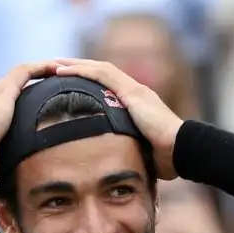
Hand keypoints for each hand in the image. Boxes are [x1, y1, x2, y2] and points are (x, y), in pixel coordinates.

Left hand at [54, 58, 184, 178]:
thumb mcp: (141, 151)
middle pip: (101, 73)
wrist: (181, 149)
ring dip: (74, 66)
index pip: (108, 87)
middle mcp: (135, 92)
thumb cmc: (166, 157)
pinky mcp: (131, 92)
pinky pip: (101, 74)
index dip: (88, 82)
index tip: (69, 83)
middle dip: (78, 69)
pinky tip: (62, 71)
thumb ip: (128, 151)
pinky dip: (80, 70)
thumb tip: (115, 166)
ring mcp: (134, 90)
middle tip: (55, 69)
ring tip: (52, 66)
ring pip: (98, 68)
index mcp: (137, 104)